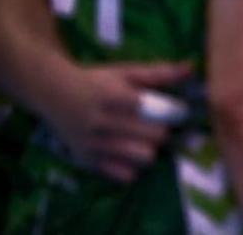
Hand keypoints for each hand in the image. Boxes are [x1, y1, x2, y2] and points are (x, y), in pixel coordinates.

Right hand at [46, 62, 192, 181]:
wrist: (51, 92)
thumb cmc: (95, 81)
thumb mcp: (125, 72)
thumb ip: (159, 73)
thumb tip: (191, 69)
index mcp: (113, 97)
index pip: (156, 112)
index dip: (172, 112)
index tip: (174, 110)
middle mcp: (101, 122)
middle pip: (155, 136)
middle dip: (163, 131)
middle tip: (157, 125)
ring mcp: (93, 143)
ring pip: (143, 157)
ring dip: (150, 149)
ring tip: (143, 140)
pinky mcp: (87, 160)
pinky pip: (125, 174)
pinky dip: (132, 166)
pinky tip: (128, 154)